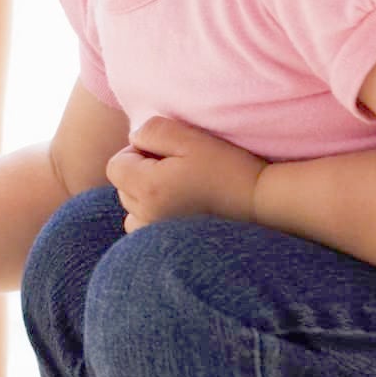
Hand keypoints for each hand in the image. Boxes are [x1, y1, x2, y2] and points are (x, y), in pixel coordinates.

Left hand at [106, 116, 265, 231]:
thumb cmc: (226, 168)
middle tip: (180, 170)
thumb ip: (153, 131)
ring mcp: (154, 233)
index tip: (167, 153)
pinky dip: (154, 216)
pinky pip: (144, 227)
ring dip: (147, 196)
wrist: (260, 204)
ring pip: (132, 209)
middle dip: (142, 173)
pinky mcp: (166, 245)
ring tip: (181, 190)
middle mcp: (145, 215)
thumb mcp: (190, 138)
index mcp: (147, 187)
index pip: (115, 166)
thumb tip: (134, 140)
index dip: (138, 153)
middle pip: (122, 187)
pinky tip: (181, 209)